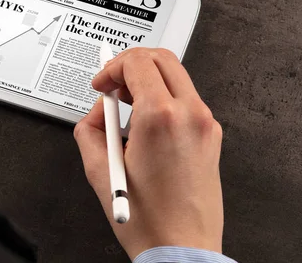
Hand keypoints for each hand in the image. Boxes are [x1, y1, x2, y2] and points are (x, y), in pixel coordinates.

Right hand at [74, 48, 223, 258]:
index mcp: (162, 117)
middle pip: (162, 58)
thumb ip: (90, 129)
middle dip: (131, 64)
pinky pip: (186, 100)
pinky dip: (163, 99)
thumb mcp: (100, 171)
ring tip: (126, 104)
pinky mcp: (212, 135)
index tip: (101, 84)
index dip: (111, 67)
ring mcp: (206, 124)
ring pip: (176, 76)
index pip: (138, 62)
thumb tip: (97, 113)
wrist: (183, 248)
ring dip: (148, 80)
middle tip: (113, 84)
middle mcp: (191, 114)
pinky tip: (146, 123)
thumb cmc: (149, 220)